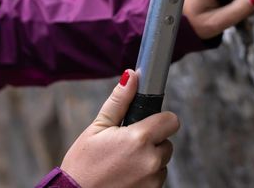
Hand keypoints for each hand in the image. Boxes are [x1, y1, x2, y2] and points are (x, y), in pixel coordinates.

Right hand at [61, 70, 178, 187]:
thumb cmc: (82, 165)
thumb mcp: (97, 128)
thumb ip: (119, 101)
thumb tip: (132, 76)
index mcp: (140, 138)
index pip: (171, 120)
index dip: (159, 120)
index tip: (145, 124)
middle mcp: (151, 160)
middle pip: (167, 141)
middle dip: (152, 141)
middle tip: (126, 147)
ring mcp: (153, 180)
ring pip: (162, 161)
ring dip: (149, 160)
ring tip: (123, 164)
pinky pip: (157, 179)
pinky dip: (146, 177)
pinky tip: (126, 177)